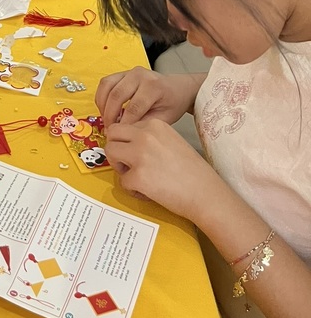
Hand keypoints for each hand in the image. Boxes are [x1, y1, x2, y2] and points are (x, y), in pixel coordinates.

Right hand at [96, 67, 201, 127]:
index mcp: (153, 86)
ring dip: (103, 106)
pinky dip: (101, 97)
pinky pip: (105, 83)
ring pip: (107, 87)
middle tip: (110, 130)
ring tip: (106, 120)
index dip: (124, 124)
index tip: (120, 135)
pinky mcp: (122, 72)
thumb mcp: (165, 118)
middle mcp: (140, 75)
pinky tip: (105, 109)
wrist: (177, 88)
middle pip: (117, 95)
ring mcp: (129, 71)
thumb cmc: (172, 103)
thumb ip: (145, 124)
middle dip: (110, 116)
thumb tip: (125, 131)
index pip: (133, 107)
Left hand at [105, 118, 221, 221]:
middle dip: (115, 148)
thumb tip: (127, 143)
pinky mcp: (138, 176)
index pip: (124, 126)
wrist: (206, 193)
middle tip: (127, 163)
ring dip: (119, 166)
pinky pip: (122, 181)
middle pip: (112, 134)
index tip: (136, 153)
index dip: (127, 141)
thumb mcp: (171, 141)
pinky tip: (148, 192)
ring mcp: (140, 154)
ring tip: (136, 177)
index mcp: (154, 124)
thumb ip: (149, 138)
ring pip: (110, 152)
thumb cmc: (192, 171)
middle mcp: (145, 135)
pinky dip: (132, 189)